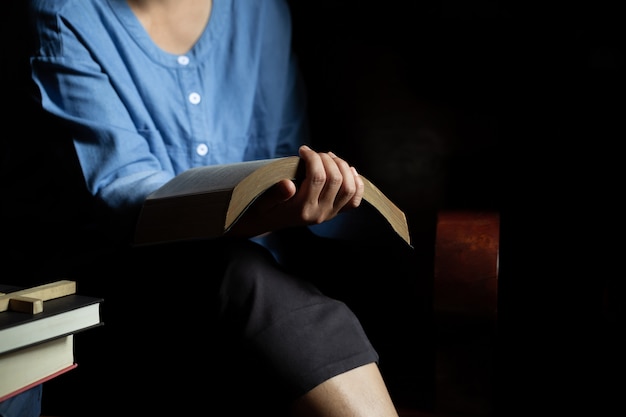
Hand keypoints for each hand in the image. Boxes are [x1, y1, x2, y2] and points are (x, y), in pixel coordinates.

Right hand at [226, 145, 364, 236]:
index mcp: (302, 209)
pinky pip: (355, 200)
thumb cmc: (263, 207)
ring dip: (342, 167)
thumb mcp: (262, 201)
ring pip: (348, 188)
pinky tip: (348, 170)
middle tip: (315, 153)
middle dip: (327, 159)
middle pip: (336, 180)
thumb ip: (275, 194)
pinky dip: (356, 183)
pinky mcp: (335, 212)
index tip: (303, 149)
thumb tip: (288, 184)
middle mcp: (319, 213)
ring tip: (328, 157)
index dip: (313, 158)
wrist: (267, 222)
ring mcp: (329, 214)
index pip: (317, 177)